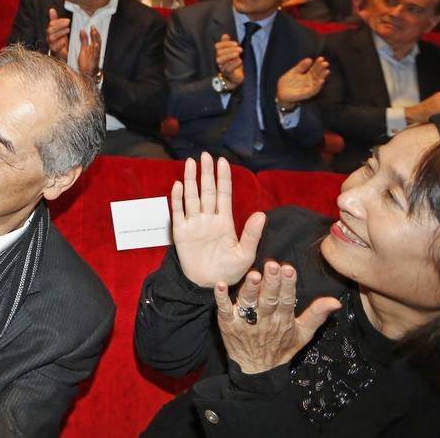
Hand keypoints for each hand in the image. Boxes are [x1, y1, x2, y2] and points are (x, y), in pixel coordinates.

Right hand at [46, 9, 71, 57]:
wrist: (64, 53)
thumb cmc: (62, 40)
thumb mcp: (60, 29)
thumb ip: (56, 20)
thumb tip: (51, 10)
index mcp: (50, 30)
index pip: (52, 24)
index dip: (59, 21)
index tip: (67, 20)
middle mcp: (49, 36)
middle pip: (50, 30)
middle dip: (59, 26)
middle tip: (68, 23)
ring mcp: (51, 44)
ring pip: (52, 37)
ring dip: (60, 33)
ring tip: (68, 30)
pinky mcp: (54, 51)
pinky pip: (54, 47)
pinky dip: (59, 43)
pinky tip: (64, 41)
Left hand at [75, 25, 101, 78]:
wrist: (88, 74)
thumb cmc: (86, 61)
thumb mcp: (84, 49)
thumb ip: (83, 40)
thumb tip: (82, 30)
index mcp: (93, 47)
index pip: (94, 38)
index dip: (94, 32)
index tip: (91, 25)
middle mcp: (95, 50)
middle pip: (97, 40)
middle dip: (95, 33)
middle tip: (92, 27)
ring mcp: (96, 55)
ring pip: (98, 45)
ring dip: (96, 39)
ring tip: (94, 32)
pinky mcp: (95, 60)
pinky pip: (96, 54)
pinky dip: (97, 49)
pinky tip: (96, 44)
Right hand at [171, 154, 265, 288]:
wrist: (208, 285)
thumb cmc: (229, 271)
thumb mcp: (245, 254)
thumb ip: (251, 234)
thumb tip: (261, 214)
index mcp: (225, 221)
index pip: (224, 194)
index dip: (223, 178)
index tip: (222, 161)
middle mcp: (209, 218)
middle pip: (207, 191)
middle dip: (206, 173)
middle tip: (205, 155)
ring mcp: (194, 223)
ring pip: (192, 196)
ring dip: (190, 180)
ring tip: (190, 163)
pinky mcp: (181, 232)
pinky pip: (178, 212)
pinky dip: (177, 199)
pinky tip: (178, 185)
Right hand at [214, 34, 244, 88]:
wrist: (234, 78)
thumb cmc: (233, 64)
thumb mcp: (232, 52)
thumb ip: (227, 44)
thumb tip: (225, 35)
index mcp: (219, 54)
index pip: (218, 46)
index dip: (226, 43)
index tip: (236, 43)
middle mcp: (218, 60)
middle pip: (219, 52)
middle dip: (230, 49)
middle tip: (240, 49)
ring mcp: (221, 67)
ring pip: (220, 60)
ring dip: (230, 55)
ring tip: (239, 54)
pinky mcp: (227, 74)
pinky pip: (227, 68)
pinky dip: (233, 63)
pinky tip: (239, 60)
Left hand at [214, 259, 340, 374]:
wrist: (257, 370)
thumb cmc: (281, 347)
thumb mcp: (303, 334)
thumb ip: (317, 315)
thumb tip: (335, 301)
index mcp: (283, 320)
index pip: (286, 300)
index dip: (288, 285)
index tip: (288, 269)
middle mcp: (265, 320)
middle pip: (269, 299)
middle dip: (271, 282)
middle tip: (272, 265)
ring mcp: (245, 322)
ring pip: (248, 303)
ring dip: (250, 289)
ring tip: (253, 275)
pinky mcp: (229, 324)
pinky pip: (225, 311)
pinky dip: (222, 299)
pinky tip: (221, 286)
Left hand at [275, 56, 328, 104]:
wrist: (280, 94)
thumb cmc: (287, 83)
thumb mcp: (294, 72)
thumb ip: (301, 66)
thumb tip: (309, 59)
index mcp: (307, 76)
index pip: (314, 69)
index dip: (317, 64)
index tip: (321, 58)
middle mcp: (310, 82)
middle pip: (317, 74)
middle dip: (321, 69)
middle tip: (325, 63)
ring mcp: (309, 88)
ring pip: (317, 82)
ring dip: (322, 76)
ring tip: (326, 71)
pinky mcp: (306, 94)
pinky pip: (314, 90)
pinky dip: (318, 86)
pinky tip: (321, 80)